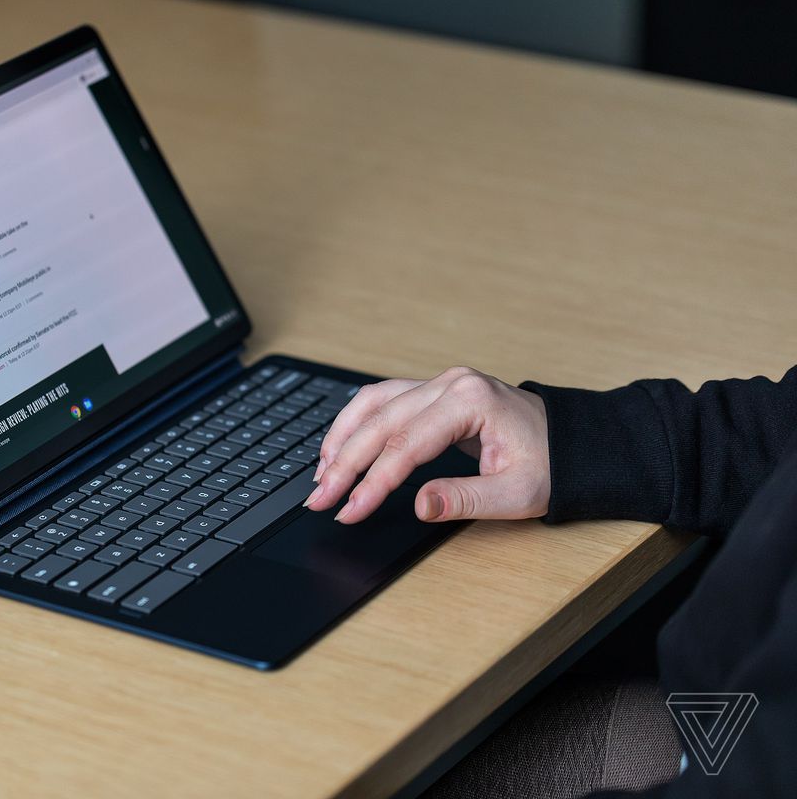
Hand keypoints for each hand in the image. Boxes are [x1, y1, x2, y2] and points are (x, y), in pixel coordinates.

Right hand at [304, 367, 549, 523]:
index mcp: (470, 402)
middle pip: (381, 423)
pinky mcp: (434, 391)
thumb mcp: (517, 494)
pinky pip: (384, 400)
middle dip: (345, 464)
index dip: (372, 483)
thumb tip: (418, 505)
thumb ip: (464, 499)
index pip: (405, 446)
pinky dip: (357, 423)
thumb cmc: (552, 465)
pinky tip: (340, 446)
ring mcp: (440, 383)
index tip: (349, 511)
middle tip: (319, 498)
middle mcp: (450, 384)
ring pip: (374, 404)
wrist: (575, 443)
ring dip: (342, 438)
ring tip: (321, 474)